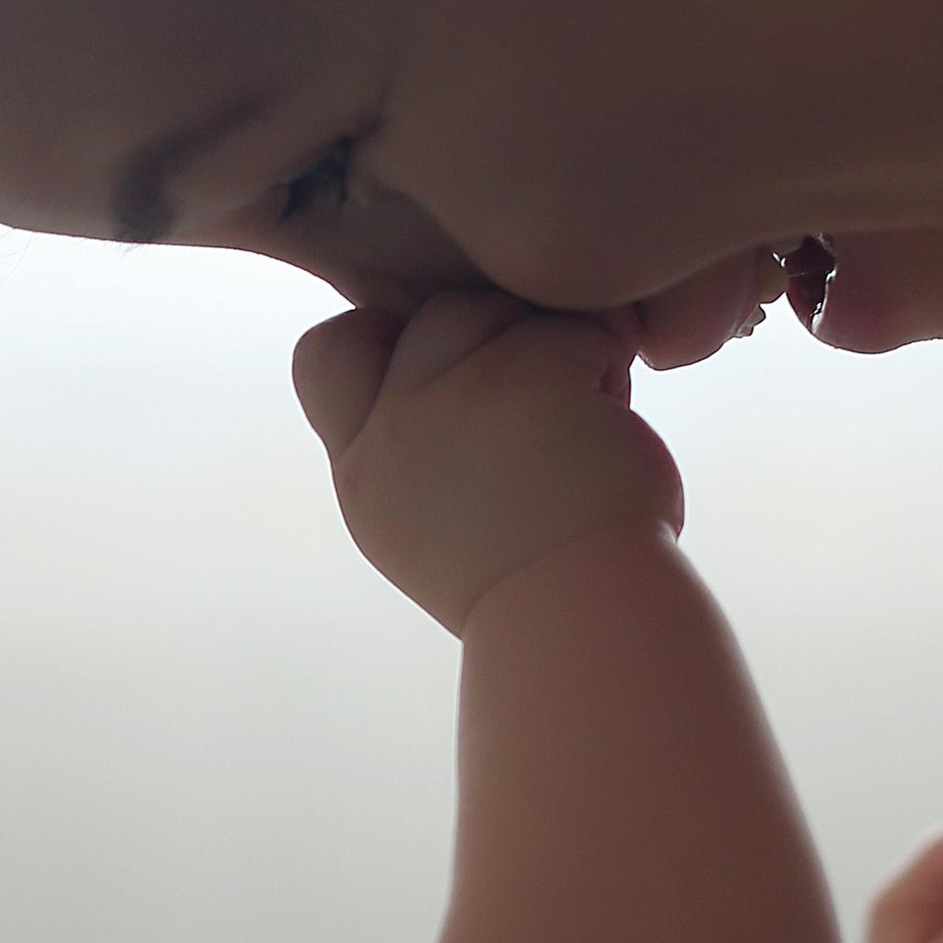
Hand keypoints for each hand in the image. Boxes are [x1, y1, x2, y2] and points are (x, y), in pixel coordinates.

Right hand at [293, 290, 685, 632]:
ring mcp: (452, 399)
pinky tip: (614, 427)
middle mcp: (392, 433)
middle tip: (545, 407)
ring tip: (585, 419)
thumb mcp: (440, 528)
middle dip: (498, 339)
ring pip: (504, 311)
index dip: (389, 338)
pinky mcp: (526, 380)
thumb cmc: (541, 591)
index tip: (456, 382)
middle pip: (433, 314)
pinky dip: (608, 366)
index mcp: (363, 474)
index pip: (329, 352)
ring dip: (556, 349)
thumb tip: (462, 362)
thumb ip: (424, 449)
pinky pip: (580, 331)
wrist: (589, 630)